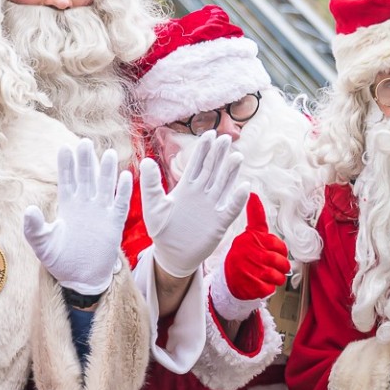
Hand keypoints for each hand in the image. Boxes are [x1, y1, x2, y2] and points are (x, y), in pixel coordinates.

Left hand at [22, 140, 133, 295]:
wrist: (80, 279)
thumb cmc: (60, 262)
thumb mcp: (42, 245)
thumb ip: (33, 228)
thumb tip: (29, 210)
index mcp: (67, 206)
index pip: (67, 180)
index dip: (66, 165)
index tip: (64, 147)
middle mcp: (85, 205)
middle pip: (86, 177)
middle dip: (85, 160)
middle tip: (84, 142)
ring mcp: (101, 213)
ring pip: (104, 186)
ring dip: (106, 171)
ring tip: (107, 153)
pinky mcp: (114, 224)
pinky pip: (121, 204)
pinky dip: (124, 191)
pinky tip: (126, 176)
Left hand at [137, 133, 245, 278]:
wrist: (172, 255)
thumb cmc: (161, 230)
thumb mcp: (153, 206)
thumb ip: (150, 184)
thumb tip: (146, 160)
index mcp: (186, 187)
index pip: (197, 163)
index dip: (204, 148)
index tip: (209, 133)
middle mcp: (202, 194)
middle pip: (213, 169)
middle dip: (219, 154)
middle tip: (225, 138)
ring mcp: (212, 207)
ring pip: (224, 185)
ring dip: (230, 171)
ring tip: (236, 156)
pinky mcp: (219, 223)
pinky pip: (231, 209)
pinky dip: (237, 199)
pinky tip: (244, 187)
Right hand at [211, 195, 289, 318]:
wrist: (226, 280)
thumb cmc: (242, 255)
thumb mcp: (248, 233)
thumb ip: (255, 216)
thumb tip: (253, 193)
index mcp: (251, 239)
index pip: (279, 245)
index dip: (279, 251)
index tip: (272, 252)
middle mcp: (250, 253)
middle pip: (280, 261)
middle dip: (280, 266)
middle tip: (272, 266)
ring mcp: (250, 270)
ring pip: (278, 276)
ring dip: (276, 278)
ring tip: (267, 275)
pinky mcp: (251, 286)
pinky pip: (270, 288)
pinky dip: (268, 288)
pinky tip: (259, 283)